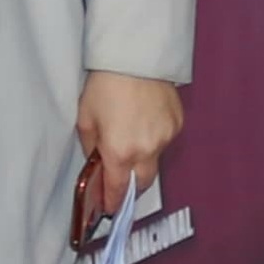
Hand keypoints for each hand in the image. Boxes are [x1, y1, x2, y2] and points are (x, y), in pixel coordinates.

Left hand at [75, 70, 184, 241]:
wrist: (136, 55)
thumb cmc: (104, 85)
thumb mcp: (85, 118)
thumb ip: (91, 147)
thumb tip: (98, 162)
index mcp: (120, 152)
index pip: (118, 190)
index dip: (112, 202)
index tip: (108, 209)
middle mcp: (147, 150)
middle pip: (142, 184)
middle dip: (130, 187)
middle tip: (119, 181)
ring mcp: (167, 137)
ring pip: (154, 161)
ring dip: (142, 159)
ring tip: (129, 137)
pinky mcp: (178, 123)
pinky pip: (165, 140)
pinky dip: (154, 138)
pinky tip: (144, 121)